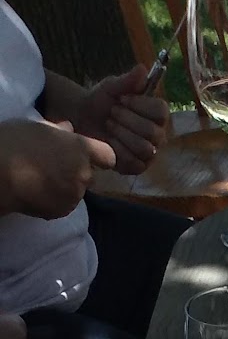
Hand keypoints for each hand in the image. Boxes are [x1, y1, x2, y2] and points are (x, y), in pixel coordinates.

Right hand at [0, 119, 116, 217]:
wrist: (1, 172)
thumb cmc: (16, 142)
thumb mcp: (36, 127)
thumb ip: (57, 131)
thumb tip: (68, 129)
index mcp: (80, 149)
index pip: (107, 156)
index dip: (99, 156)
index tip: (87, 156)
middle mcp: (84, 174)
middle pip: (89, 174)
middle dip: (76, 171)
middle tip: (52, 166)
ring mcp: (74, 195)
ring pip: (76, 191)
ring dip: (65, 187)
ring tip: (41, 179)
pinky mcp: (62, 211)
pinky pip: (63, 204)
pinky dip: (54, 200)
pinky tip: (37, 191)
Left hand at [76, 67, 169, 174]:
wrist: (83, 118)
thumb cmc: (101, 100)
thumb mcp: (111, 86)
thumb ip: (127, 80)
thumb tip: (142, 69)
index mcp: (156, 114)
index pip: (162, 111)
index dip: (141, 105)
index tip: (123, 99)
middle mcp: (158, 135)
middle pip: (153, 132)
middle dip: (127, 120)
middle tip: (112, 113)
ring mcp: (149, 153)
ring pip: (145, 148)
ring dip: (122, 134)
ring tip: (109, 125)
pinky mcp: (138, 167)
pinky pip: (134, 162)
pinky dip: (117, 149)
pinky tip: (108, 141)